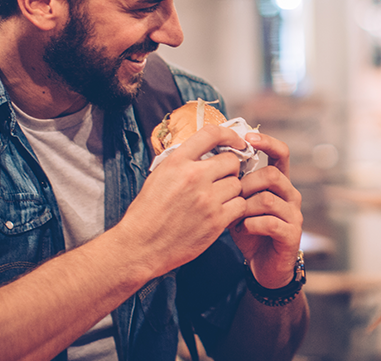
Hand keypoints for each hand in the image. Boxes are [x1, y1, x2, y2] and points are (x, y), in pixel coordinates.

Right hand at [117, 124, 246, 277]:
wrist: (140, 246)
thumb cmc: (147, 213)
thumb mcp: (158, 176)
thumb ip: (182, 162)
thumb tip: (205, 152)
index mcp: (177, 162)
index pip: (211, 134)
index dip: (229, 135)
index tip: (236, 142)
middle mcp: (193, 177)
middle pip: (231, 161)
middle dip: (230, 168)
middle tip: (223, 178)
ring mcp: (206, 199)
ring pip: (237, 184)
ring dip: (231, 190)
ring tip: (218, 198)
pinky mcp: (216, 221)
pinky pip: (239, 205)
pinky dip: (235, 208)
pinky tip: (223, 212)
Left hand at [232, 131, 303, 288]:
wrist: (263, 265)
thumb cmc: (249, 230)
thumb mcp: (239, 203)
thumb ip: (235, 184)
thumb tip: (214, 160)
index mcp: (279, 183)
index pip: (281, 153)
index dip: (267, 142)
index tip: (248, 137)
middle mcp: (291, 194)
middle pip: (272, 175)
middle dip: (246, 184)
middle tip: (230, 196)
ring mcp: (294, 214)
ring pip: (268, 199)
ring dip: (245, 207)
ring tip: (234, 217)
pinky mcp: (291, 234)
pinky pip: (269, 222)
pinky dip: (250, 225)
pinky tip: (241, 229)